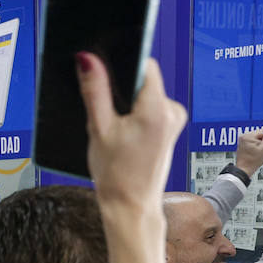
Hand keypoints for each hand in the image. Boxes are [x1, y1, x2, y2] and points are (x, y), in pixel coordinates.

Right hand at [78, 54, 186, 207]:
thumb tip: (88, 59)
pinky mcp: (171, 125)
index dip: (122, 66)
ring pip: (145, 93)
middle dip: (122, 91)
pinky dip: (135, 113)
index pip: (144, 65)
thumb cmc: (116, 174)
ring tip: (117, 130)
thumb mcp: (98, 129)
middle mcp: (172, 111)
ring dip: (128, 104)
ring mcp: (174, 118)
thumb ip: (95, 90)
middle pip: (143, 79)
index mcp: (156, 110)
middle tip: (109, 117)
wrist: (131, 204)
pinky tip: (126, 134)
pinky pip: (150, 105)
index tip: (106, 81)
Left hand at [235, 128, 262, 175]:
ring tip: (257, 152)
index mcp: (248, 136)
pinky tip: (254, 152)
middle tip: (260, 150)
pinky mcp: (242, 144)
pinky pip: (253, 142)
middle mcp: (243, 136)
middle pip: (260, 134)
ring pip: (257, 138)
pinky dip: (255, 146)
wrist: (244, 169)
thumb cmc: (253, 160)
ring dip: (259, 144)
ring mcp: (242, 140)